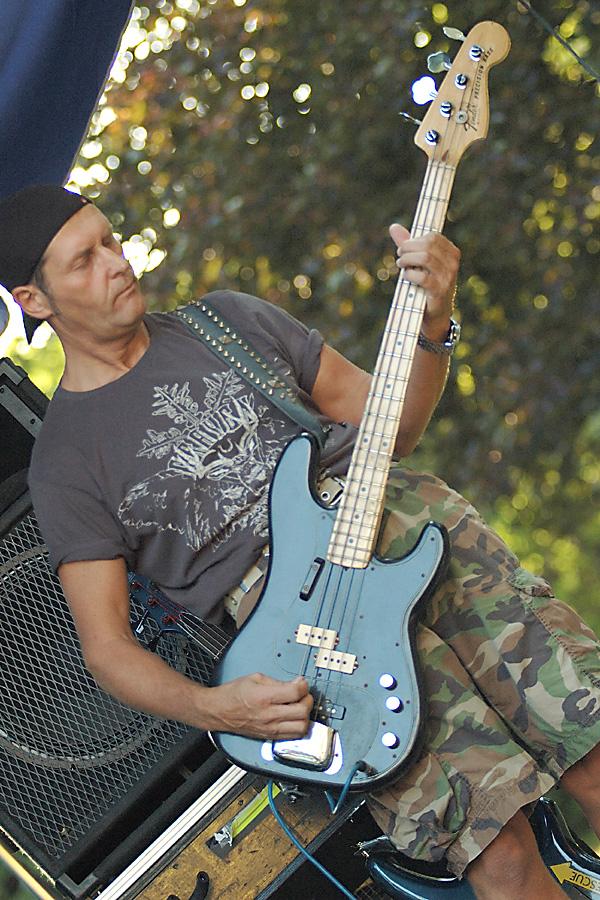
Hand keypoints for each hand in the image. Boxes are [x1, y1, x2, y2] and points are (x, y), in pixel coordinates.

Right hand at [210, 672, 313, 739]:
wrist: (218, 711)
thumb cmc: (232, 694)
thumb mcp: (255, 678)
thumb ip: (277, 681)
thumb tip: (295, 684)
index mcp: (264, 697)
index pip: (295, 692)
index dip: (303, 685)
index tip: (301, 682)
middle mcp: (269, 715)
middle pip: (302, 711)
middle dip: (307, 699)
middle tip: (303, 694)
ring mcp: (270, 728)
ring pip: (301, 727)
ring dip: (305, 716)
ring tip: (300, 707)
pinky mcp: (270, 737)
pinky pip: (293, 736)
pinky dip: (299, 727)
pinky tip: (294, 718)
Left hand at [389, 223, 459, 339]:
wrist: (435, 315)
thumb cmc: (426, 286)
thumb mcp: (419, 263)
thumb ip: (408, 245)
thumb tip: (394, 227)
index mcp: (451, 253)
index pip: (433, 236)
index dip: (415, 239)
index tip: (405, 248)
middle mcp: (452, 264)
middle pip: (428, 244)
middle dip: (409, 248)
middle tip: (400, 256)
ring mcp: (448, 277)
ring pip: (425, 257)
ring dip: (408, 260)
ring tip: (401, 265)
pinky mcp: (439, 291)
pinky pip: (423, 277)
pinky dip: (410, 275)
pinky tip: (406, 277)